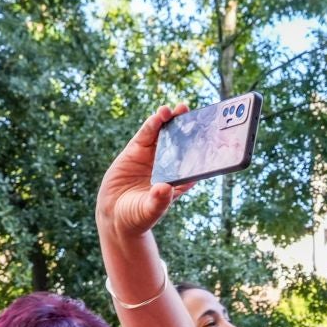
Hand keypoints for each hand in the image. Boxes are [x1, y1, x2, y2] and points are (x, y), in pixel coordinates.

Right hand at [95, 105, 193, 241]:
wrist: (114, 214)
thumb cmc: (137, 216)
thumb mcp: (149, 211)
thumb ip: (158, 201)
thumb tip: (165, 188)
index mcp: (179, 180)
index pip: (196, 162)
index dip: (204, 148)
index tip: (212, 136)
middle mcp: (169, 165)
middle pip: (183, 143)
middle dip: (190, 128)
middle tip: (196, 115)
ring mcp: (153, 156)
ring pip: (166, 134)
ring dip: (172, 121)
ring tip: (178, 109)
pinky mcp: (137, 150)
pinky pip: (147, 135)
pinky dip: (153, 124)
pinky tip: (159, 116)